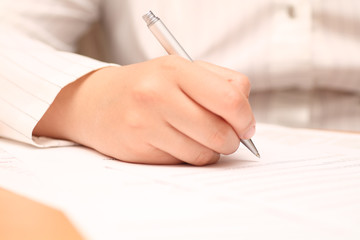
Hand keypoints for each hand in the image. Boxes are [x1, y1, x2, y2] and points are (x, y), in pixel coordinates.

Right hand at [33, 56, 254, 164]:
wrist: (96, 101)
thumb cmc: (146, 86)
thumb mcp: (180, 71)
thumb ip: (218, 83)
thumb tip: (245, 118)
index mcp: (175, 69)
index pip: (230, 98)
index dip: (245, 117)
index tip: (245, 126)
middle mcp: (158, 93)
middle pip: (220, 131)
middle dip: (232, 141)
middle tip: (228, 138)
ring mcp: (145, 122)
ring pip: (203, 152)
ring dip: (211, 152)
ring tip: (200, 140)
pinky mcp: (137, 148)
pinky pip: (182, 162)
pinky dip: (188, 158)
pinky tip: (177, 145)